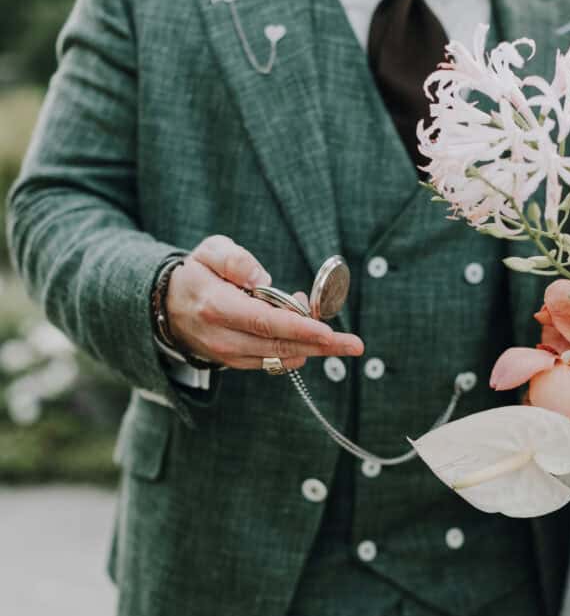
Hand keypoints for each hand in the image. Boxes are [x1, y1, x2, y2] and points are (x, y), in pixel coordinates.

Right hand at [165, 235, 362, 369]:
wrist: (168, 307)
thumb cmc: (198, 274)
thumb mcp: (209, 252)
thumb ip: (234, 259)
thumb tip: (263, 276)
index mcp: (217, 307)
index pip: (264, 322)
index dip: (299, 328)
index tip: (327, 331)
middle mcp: (224, 337)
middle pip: (280, 346)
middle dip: (321, 346)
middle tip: (354, 344)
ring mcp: (230, 355)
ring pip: (280, 359)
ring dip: (311, 347)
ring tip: (331, 333)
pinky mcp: (237, 363)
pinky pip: (274, 363)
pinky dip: (295, 350)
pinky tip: (306, 333)